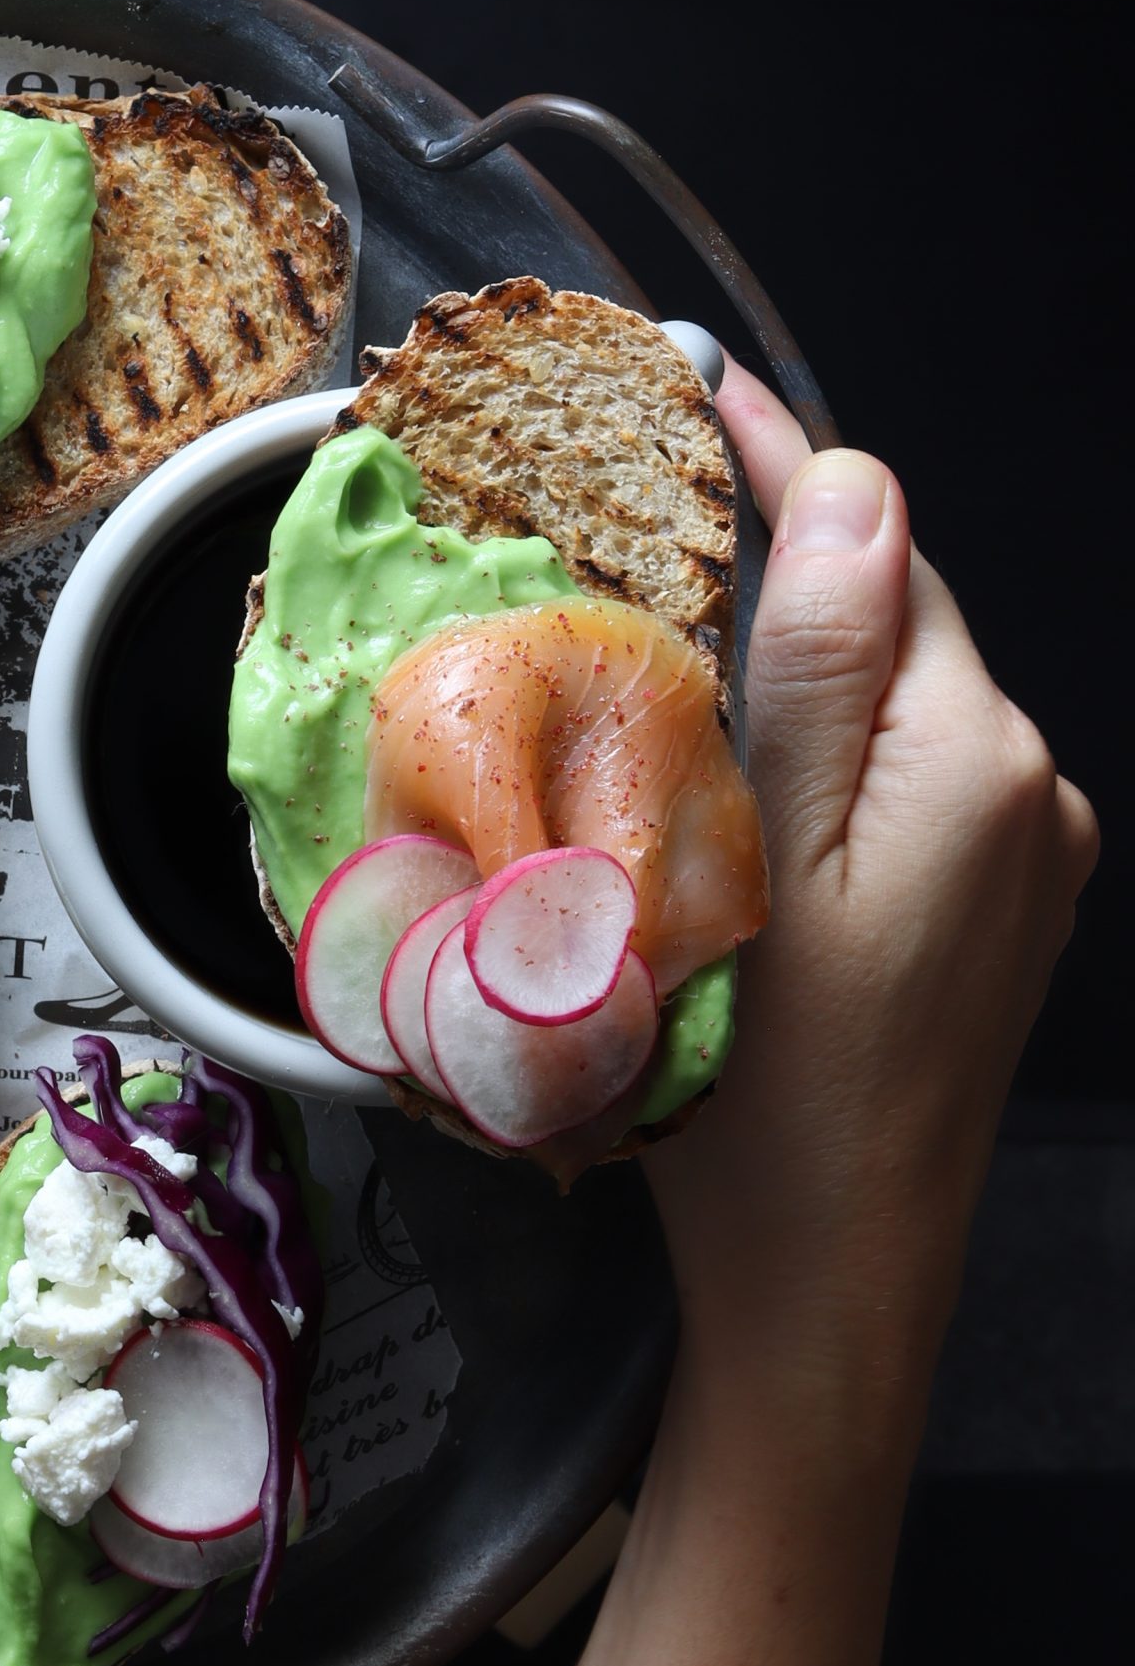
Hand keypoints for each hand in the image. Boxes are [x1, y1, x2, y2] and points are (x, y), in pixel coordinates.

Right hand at [439, 378, 1094, 1665]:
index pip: (878, 549)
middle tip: (641, 505)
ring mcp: (1017, 856)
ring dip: (797, 652)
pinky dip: (823, 741)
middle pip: (896, 615)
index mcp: (969, 763)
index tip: (690, 383)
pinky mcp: (988, 910)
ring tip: (666, 629)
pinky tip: (737, 767)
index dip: (780, 461)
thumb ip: (816, 674)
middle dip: (783, 552)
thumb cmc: (762, 1099)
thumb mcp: (759, 873)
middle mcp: (1023, 790)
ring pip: (895, 697)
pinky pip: (903, 775)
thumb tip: (847, 491)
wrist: (829, 1282)